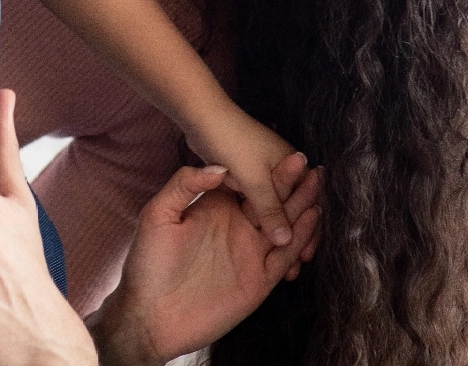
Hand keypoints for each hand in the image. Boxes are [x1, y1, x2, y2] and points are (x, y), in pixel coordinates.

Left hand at [89, 153, 322, 365]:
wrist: (149, 312)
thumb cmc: (147, 261)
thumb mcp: (159, 213)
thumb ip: (185, 185)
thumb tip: (218, 169)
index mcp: (216, 208)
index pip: (250, 186)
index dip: (271, 173)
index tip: (293, 156)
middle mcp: (237, 227)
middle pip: (272, 203)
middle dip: (295, 187)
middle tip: (317, 169)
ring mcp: (249, 252)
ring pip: (284, 227)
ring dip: (302, 209)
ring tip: (320, 191)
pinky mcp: (258, 279)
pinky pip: (283, 256)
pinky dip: (299, 239)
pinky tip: (311, 220)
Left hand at [183, 100, 303, 248]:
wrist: (201, 118)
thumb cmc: (231, 143)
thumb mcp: (253, 178)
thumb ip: (269, 209)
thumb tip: (286, 239)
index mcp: (292, 167)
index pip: (309, 204)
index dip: (310, 230)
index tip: (307, 256)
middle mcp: (280, 174)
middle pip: (294, 212)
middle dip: (297, 237)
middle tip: (298, 267)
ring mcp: (261, 178)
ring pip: (276, 213)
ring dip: (281, 234)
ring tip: (285, 262)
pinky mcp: (245, 179)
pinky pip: (259, 210)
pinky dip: (263, 226)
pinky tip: (262, 245)